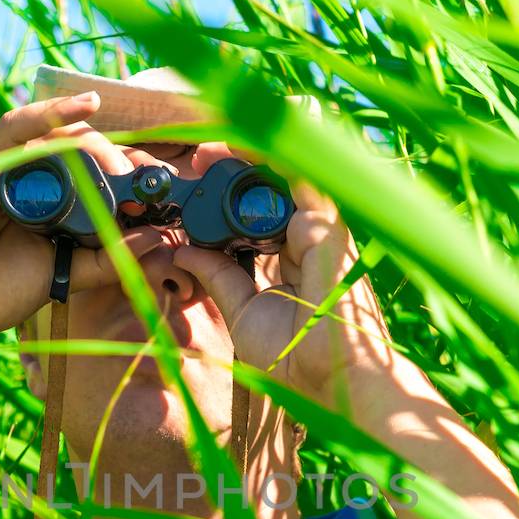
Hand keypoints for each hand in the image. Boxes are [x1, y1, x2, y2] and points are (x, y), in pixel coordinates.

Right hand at [0, 92, 169, 349]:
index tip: (162, 193)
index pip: (93, 171)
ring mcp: (3, 169)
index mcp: (45, 199)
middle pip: (83, 150)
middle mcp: (25, 177)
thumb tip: (155, 237)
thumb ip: (107, 258)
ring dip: (101, 148)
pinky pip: (18, 128)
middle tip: (150, 187)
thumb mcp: (64, 274)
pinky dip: (50, 112)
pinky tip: (87, 104)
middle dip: (122, 164)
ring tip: (127, 171)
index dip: (130, 175)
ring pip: (59, 137)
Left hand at [172, 151, 393, 403]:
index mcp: (292, 258)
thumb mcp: (243, 311)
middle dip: (233, 167)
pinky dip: (272, 156)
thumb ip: (218, 277)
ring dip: (247, 154)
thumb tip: (186, 252)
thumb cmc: (296, 356)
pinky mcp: (327, 224)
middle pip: (269, 188)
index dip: (227, 196)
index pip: (258, 213)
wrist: (332, 377)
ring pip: (286, 175)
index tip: (194, 186)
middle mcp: (308, 237)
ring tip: (209, 147)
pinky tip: (242, 142)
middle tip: (196, 158)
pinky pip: (301, 176)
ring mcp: (320, 228)